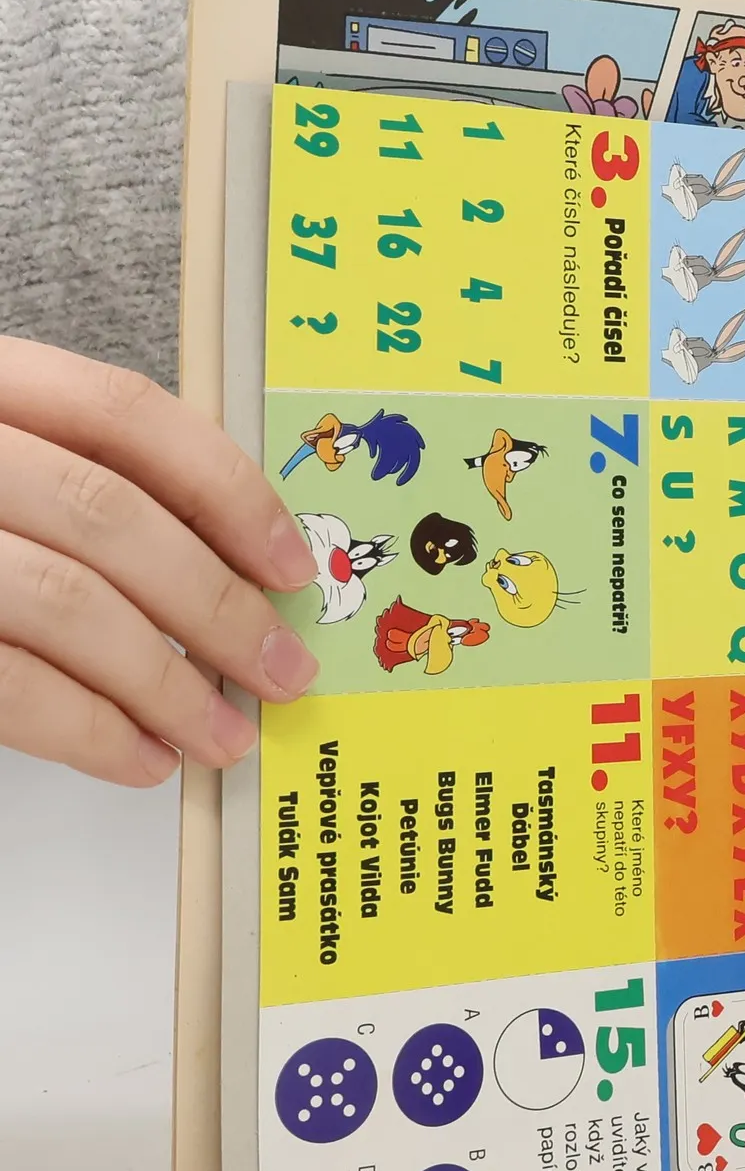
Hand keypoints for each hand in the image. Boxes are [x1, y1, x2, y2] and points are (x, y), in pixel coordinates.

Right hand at [0, 339, 319, 785]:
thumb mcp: (5, 460)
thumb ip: (84, 485)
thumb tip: (233, 569)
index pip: (125, 414)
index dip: (227, 490)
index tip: (290, 563)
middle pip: (110, 517)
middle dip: (218, 607)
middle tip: (281, 669)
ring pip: (65, 603)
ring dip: (168, 685)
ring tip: (223, 734)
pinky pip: (6, 683)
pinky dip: (91, 730)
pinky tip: (141, 756)